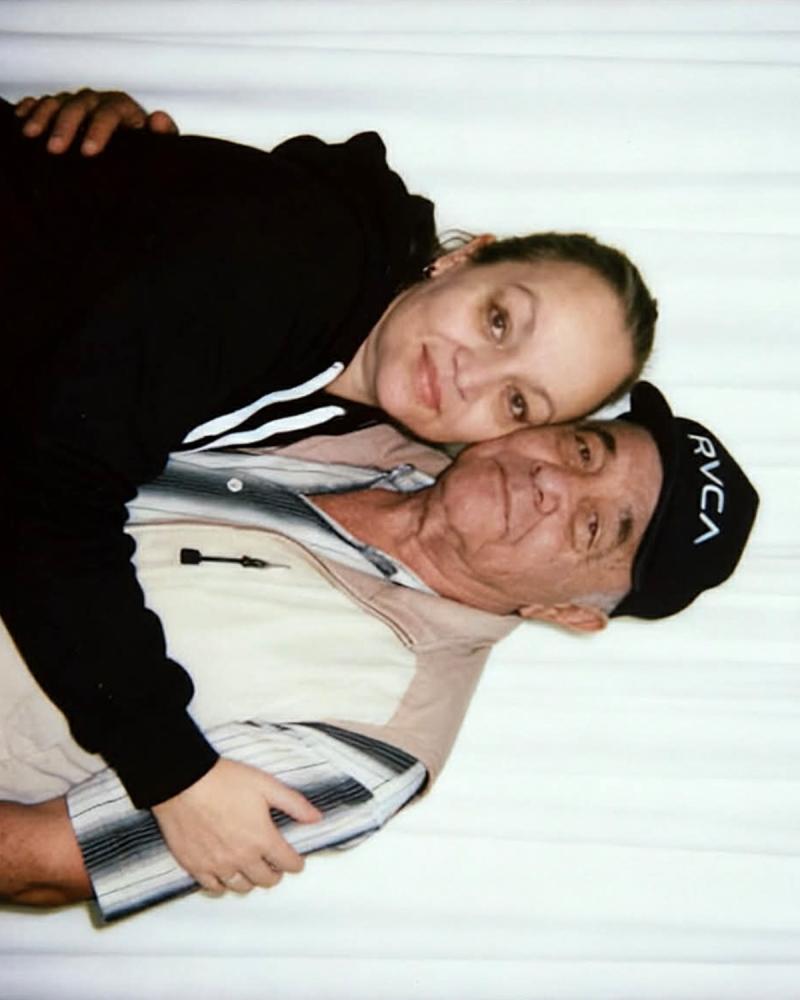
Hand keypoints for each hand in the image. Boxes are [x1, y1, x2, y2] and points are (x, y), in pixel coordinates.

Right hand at [14, 88, 177, 155]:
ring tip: (31, 135)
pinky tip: (21, 118)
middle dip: (65, 126)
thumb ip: (164, 135)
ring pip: (58, 101)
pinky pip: (43, 102)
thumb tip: (159, 119)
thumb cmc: (145, 149)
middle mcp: (98, 101)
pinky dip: (31, 108)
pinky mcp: (63, 108)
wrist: (134, 151)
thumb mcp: (158, 146)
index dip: (99, 129)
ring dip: (43, 116)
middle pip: (79, 105)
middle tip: (55, 150)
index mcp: (123, 107)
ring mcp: (78, 103)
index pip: (111, 112)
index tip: (89, 151)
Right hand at [151, 758, 321, 894]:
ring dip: (251, 880)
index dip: (296, 863)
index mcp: (262, 838)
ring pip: (241, 887)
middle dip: (275, 872)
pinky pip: (214, 888)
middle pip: (267, 880)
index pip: (288, 863)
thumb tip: (317, 818)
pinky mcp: (195, 866)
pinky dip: (224, 884)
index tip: (295, 860)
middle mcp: (241, 857)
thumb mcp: (266, 785)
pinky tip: (226, 874)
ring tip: (251, 868)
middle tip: (273, 863)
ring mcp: (217, 864)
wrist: (182, 781)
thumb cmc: (224, 780)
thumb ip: (294, 804)